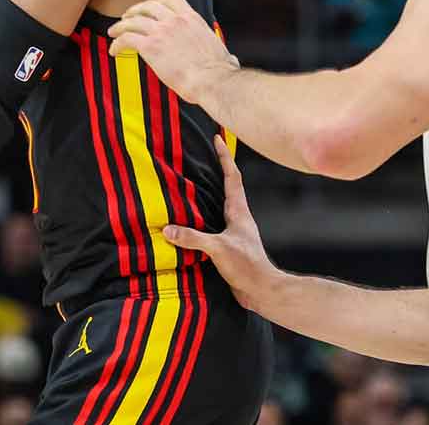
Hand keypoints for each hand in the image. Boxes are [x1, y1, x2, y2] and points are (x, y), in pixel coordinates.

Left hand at [106, 0, 238, 104]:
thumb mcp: (222, 52)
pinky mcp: (150, 46)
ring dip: (120, 25)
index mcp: (192, 19)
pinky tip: (114, 50)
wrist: (213, 80)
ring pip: (133, 21)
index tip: (149, 8)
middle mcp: (175, 20)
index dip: (156, 2)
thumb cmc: (220, 73)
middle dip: (135, 10)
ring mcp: (161, 31)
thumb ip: (221, 51)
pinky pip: (126, 39)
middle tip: (127, 18)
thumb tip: (232, 59)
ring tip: (114, 32)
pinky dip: (117, 42)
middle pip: (147, 6)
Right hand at [161, 136, 276, 312]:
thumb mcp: (217, 248)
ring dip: (208, 193)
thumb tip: (166, 229)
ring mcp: (234, 231)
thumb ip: (192, 238)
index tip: (218, 137)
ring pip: (218, 205)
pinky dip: (201, 217)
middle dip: (216, 169)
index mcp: (238, 211)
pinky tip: (188, 221)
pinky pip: (211, 224)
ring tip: (191, 182)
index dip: (224, 156)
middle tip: (202, 154)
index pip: (232, 176)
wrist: (262, 291)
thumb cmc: (247, 266)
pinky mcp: (228, 246)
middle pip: (227, 186)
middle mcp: (237, 217)